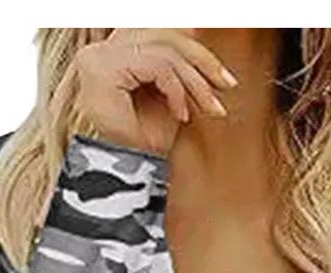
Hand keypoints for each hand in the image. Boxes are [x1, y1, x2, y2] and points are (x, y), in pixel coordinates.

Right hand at [58, 28, 235, 157]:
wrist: (121, 178)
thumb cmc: (140, 147)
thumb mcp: (169, 103)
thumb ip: (180, 74)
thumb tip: (201, 44)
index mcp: (116, 54)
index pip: (161, 36)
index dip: (195, 54)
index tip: (222, 79)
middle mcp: (105, 50)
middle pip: (166, 36)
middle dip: (203, 62)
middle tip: (227, 86)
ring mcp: (103, 56)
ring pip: (166, 50)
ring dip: (194, 81)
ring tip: (208, 106)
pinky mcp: (106, 67)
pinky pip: (158, 66)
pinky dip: (176, 90)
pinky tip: (181, 113)